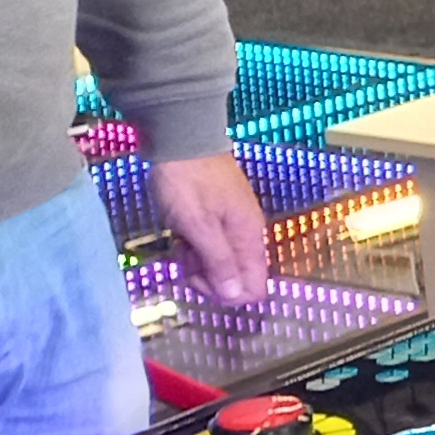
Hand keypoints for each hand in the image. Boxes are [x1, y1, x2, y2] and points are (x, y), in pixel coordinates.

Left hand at [154, 152, 273, 308]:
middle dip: (208, 278)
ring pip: (222, 261)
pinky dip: (196, 245)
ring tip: (179, 242)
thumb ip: (219, 262)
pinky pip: (213, 244)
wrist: (183, 136)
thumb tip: (237, 297)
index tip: (199, 279)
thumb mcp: (199, 226)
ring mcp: (234, 222)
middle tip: (183, 259)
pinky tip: (180, 233)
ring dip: (198, 262)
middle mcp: (248, 233)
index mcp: (249, 238)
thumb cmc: (188, 182)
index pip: (255, 287)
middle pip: (237, 278)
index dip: (226, 294)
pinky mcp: (220, 214)